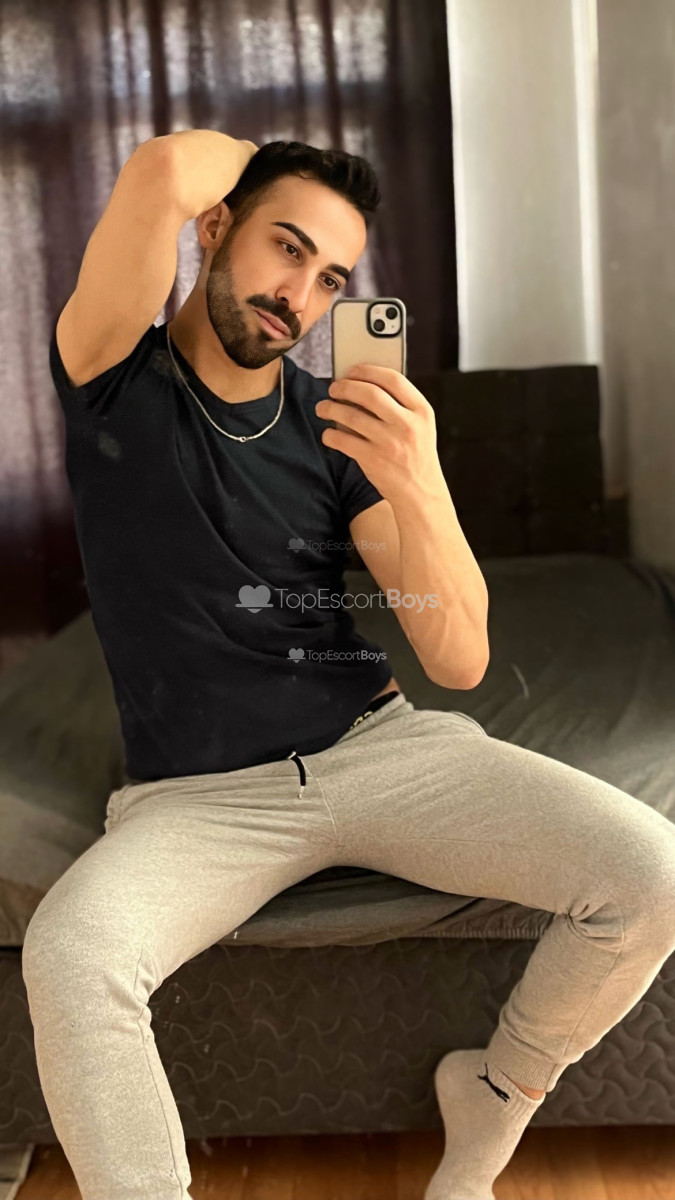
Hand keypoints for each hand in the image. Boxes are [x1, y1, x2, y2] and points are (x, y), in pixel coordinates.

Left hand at [315, 363, 445, 503]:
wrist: (421, 493)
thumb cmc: (415, 454)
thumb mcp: (420, 426)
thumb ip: (400, 405)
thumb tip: (360, 384)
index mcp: (422, 411)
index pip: (393, 379)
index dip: (368, 371)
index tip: (351, 370)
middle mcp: (407, 424)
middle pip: (369, 393)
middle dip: (345, 386)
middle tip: (333, 388)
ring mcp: (389, 443)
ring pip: (351, 415)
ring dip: (331, 408)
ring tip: (323, 408)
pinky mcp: (373, 460)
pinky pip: (342, 440)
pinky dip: (330, 435)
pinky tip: (328, 434)